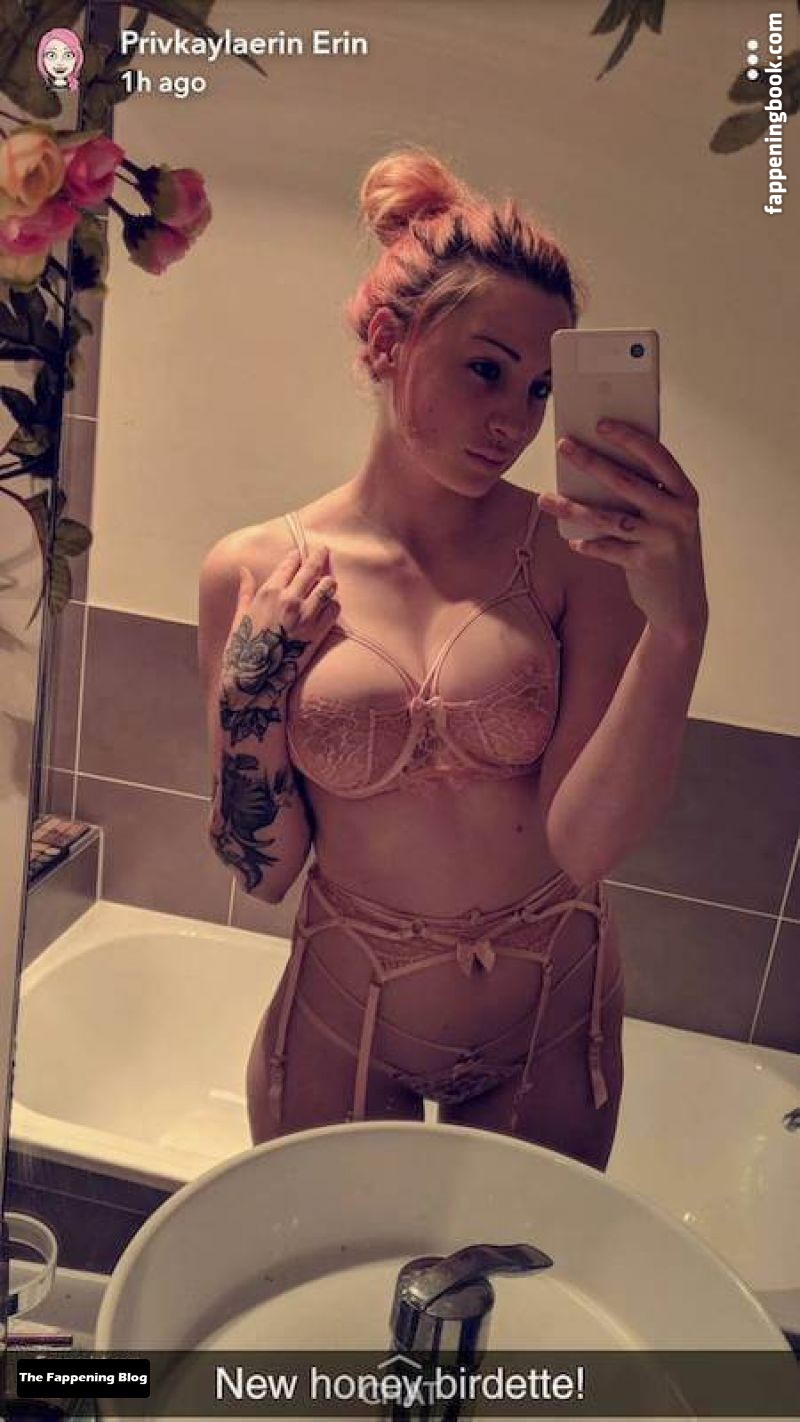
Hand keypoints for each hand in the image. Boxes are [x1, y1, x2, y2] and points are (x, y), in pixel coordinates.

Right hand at [221, 546, 339, 709]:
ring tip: (328, 581)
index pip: (289, 563)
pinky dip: (333, 605)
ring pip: (327, 586)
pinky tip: (329, 607)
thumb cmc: (243, 650)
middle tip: (324, 549)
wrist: (255, 681)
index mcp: (268, 592)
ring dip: (328, 582)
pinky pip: (334, 609)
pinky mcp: (318, 632)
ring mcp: (306, 616)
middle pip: (311, 568)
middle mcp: (289, 599)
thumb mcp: (239, 616)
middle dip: (319, 555)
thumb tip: (243, 570)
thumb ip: (246, 591)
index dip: (297, 555)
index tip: (301, 552)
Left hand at [539, 420, 707, 643]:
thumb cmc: (667, 551)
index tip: (601, 424)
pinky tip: (573, 540)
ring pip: (609, 517)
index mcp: (685, 494)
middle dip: (590, 461)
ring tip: (545, 498)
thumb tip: (599, 468)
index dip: (630, 438)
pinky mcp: (646, 564)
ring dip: (573, 507)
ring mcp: (662, 540)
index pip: (658, 456)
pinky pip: (609, 549)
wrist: (683, 604)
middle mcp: (677, 514)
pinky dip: (589, 545)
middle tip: (563, 445)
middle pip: (626, 481)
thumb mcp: (667, 519)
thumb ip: (647, 496)